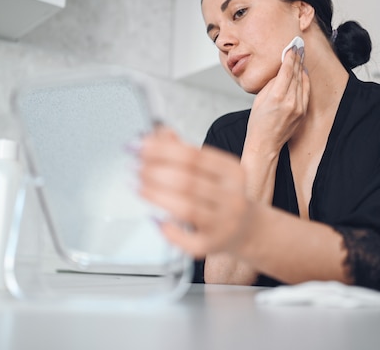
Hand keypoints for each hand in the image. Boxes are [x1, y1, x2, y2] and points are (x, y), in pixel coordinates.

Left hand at [137, 127, 257, 257]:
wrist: (245, 229)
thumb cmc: (220, 195)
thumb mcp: (210, 170)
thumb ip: (184, 151)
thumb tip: (157, 134)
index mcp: (232, 172)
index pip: (193, 156)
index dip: (161, 150)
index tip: (138, 146)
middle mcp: (233, 196)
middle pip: (187, 181)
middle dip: (154, 172)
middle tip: (134, 167)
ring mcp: (225, 223)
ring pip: (186, 208)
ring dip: (155, 195)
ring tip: (137, 186)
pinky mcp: (213, 245)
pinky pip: (187, 240)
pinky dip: (168, 230)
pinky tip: (154, 218)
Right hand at [247, 45, 309, 153]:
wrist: (265, 144)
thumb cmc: (258, 124)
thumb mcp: (259, 99)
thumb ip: (271, 84)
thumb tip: (280, 72)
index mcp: (276, 96)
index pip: (287, 71)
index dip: (290, 57)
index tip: (291, 47)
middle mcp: (290, 101)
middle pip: (296, 74)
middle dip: (297, 59)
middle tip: (298, 46)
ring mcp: (298, 107)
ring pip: (302, 82)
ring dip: (301, 68)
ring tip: (300, 56)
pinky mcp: (302, 112)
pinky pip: (306, 92)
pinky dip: (304, 81)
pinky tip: (303, 73)